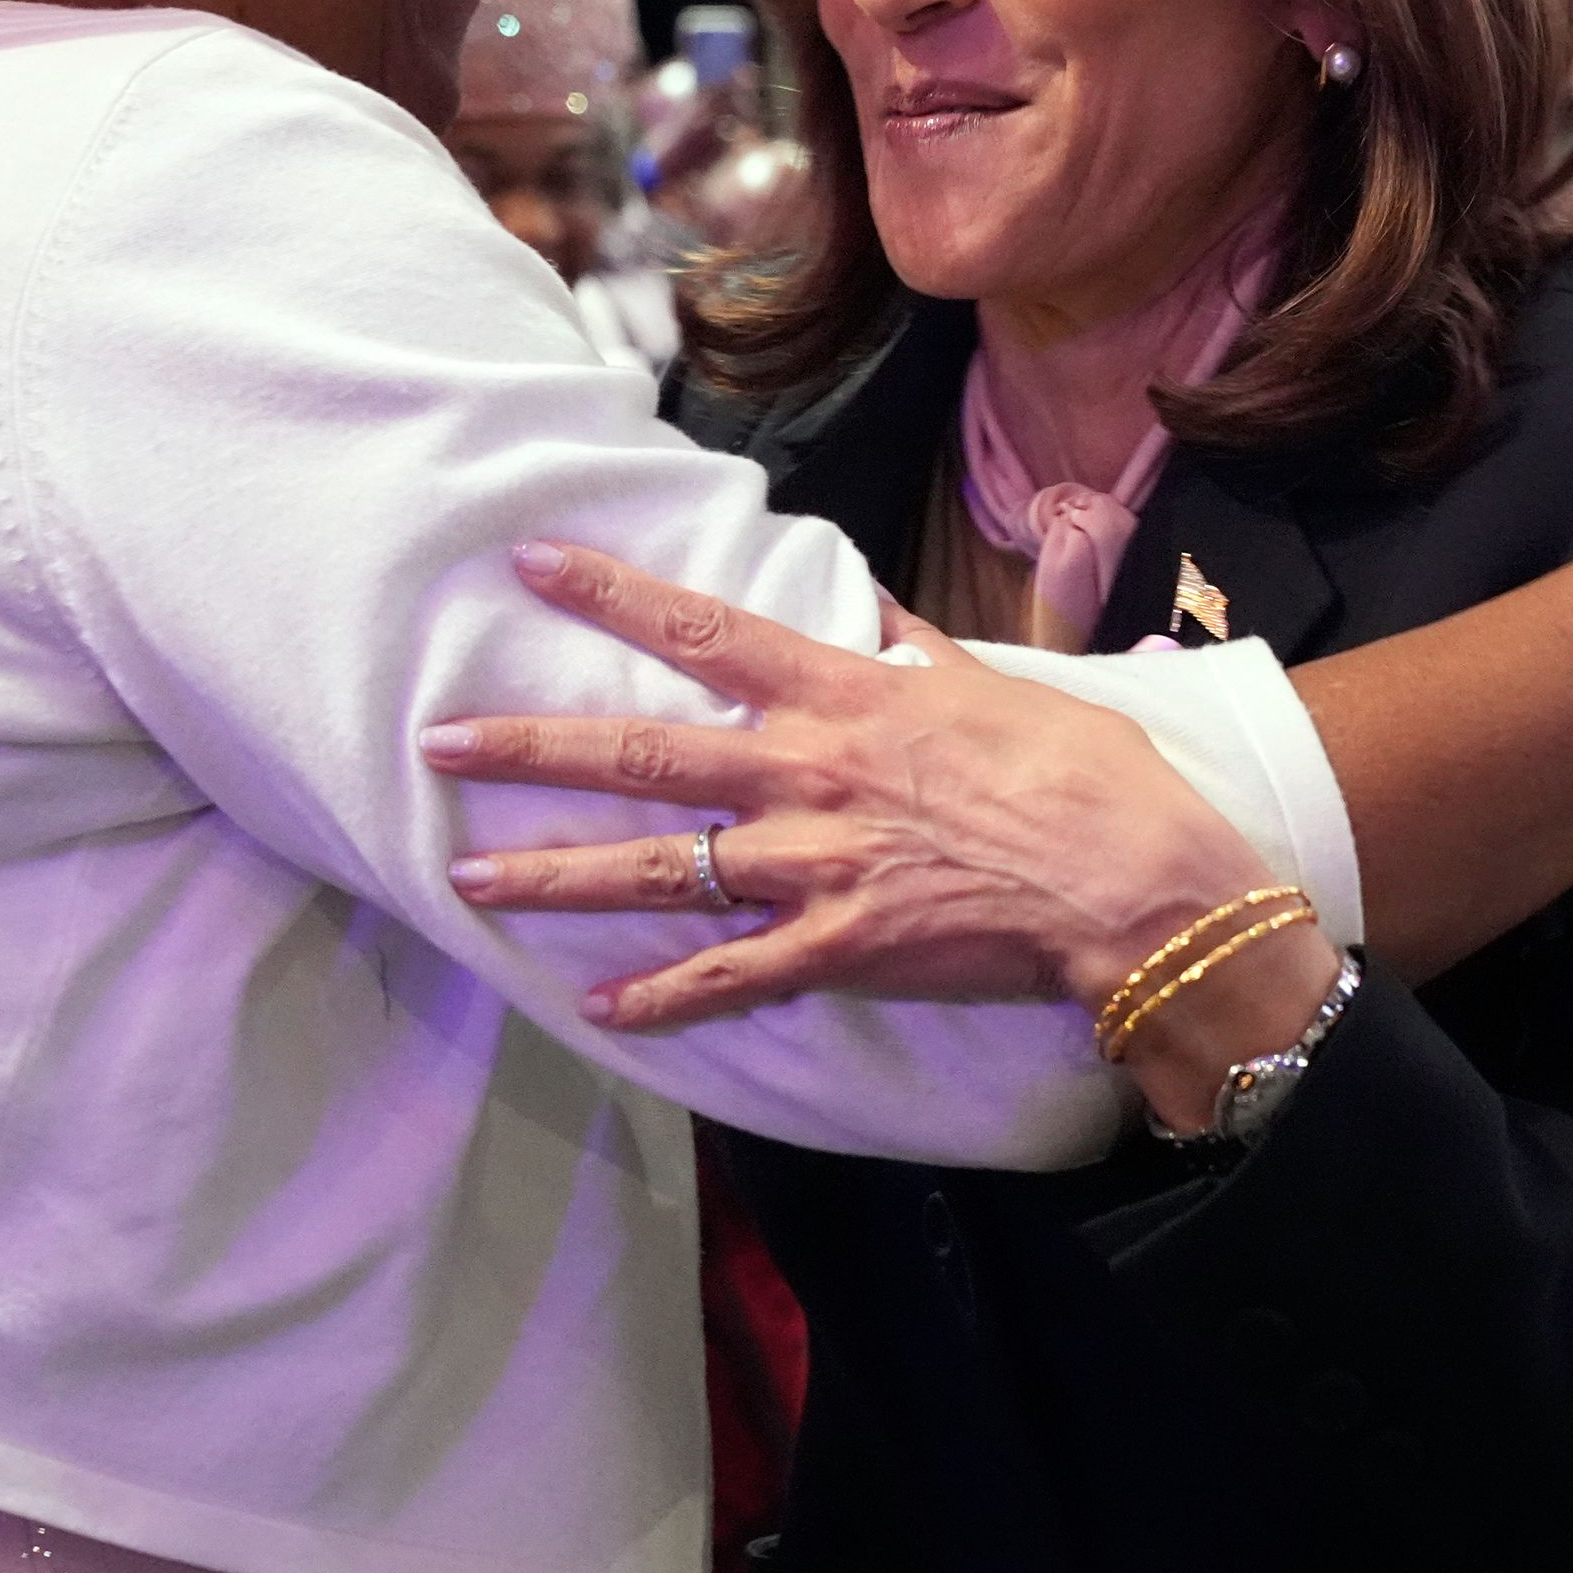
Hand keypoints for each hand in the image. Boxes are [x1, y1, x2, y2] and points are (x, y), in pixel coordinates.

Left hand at [425, 541, 1279, 1028]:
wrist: (1133, 882)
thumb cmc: (1080, 774)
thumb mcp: (990, 680)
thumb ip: (911, 646)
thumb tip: (869, 605)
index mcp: (842, 697)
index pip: (703, 632)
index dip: (610, 596)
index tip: (530, 564)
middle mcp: (806, 774)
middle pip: (641, 755)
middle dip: (530, 748)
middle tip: (439, 742)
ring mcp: (812, 867)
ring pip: (655, 872)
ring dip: (554, 875)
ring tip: (467, 877)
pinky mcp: (836, 948)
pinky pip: (726, 978)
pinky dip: (659, 997)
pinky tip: (595, 1007)